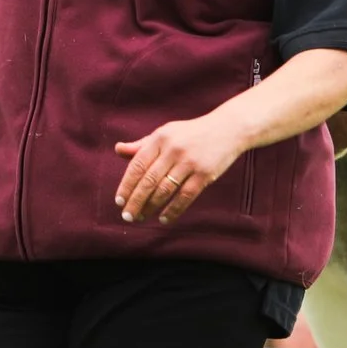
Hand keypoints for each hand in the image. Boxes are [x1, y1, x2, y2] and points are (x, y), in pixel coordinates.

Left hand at [115, 114, 254, 222]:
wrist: (228, 129)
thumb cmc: (191, 133)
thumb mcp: (166, 133)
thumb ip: (142, 144)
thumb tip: (118, 150)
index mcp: (160, 138)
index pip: (138, 165)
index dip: (127, 185)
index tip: (119, 201)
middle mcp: (173, 149)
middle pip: (149, 180)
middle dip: (136, 201)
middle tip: (127, 216)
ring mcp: (190, 162)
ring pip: (165, 190)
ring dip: (151, 207)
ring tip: (141, 217)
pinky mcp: (205, 174)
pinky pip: (185, 196)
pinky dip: (173, 210)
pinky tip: (164, 219)